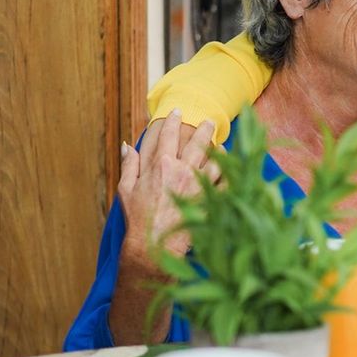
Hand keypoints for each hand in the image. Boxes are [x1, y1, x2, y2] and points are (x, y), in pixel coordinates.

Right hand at [118, 111, 219, 264]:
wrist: (154, 244)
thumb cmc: (138, 217)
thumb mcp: (126, 189)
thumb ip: (129, 164)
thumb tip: (127, 145)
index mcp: (161, 165)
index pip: (169, 135)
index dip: (174, 121)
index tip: (179, 112)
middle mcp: (183, 170)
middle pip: (198, 142)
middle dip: (205, 128)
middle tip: (210, 122)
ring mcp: (200, 184)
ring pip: (216, 159)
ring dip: (219, 149)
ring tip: (221, 145)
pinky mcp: (211, 199)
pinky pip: (226, 181)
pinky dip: (230, 173)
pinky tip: (230, 169)